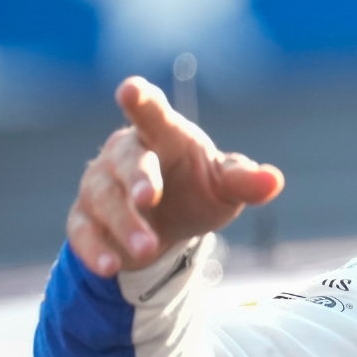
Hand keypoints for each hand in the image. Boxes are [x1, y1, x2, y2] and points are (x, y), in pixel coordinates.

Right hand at [67, 77, 283, 276]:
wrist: (168, 224)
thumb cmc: (197, 188)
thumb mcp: (226, 186)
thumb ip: (245, 181)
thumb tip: (274, 181)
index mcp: (163, 134)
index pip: (152, 113)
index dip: (141, 100)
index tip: (131, 90)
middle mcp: (125, 153)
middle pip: (126, 159)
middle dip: (137, 177)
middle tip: (148, 198)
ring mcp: (100, 185)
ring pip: (105, 199)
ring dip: (125, 224)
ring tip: (146, 249)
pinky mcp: (85, 219)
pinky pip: (82, 232)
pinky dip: (93, 249)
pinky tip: (108, 266)